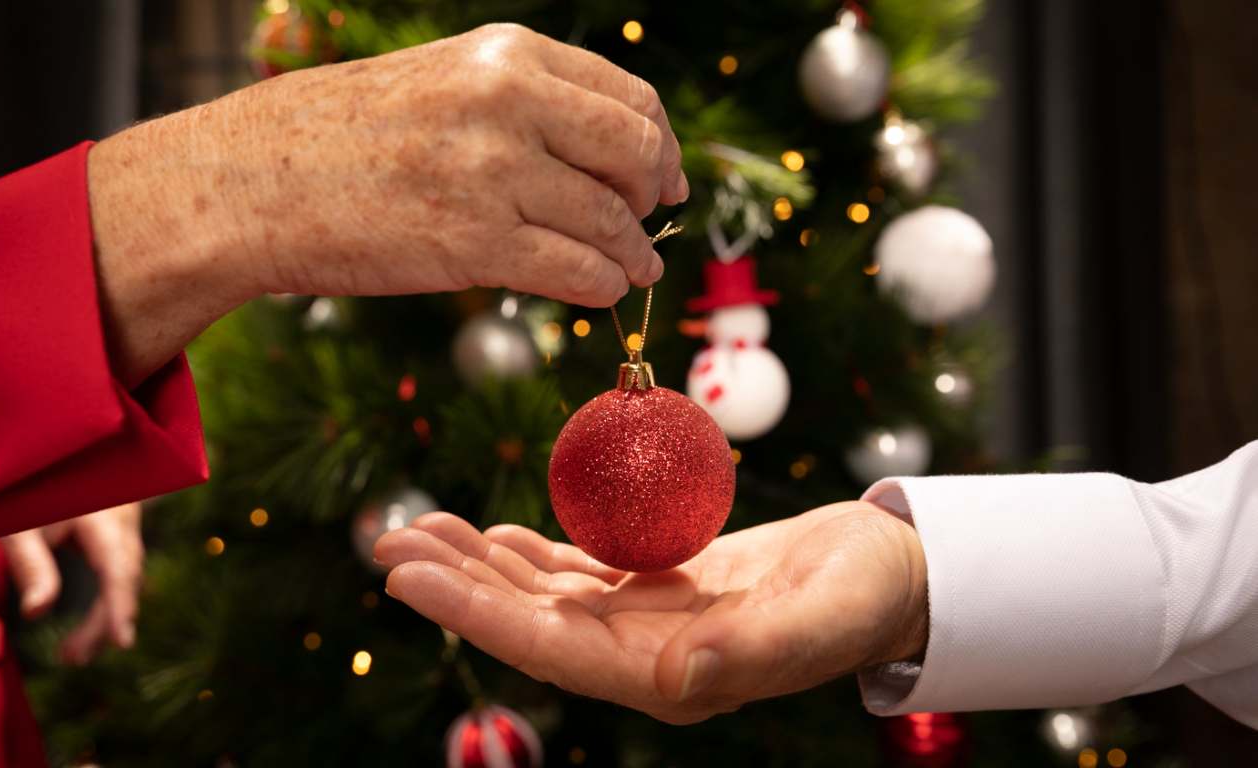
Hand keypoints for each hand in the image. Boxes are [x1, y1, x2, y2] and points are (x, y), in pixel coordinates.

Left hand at [0, 502, 144, 664]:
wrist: (52, 460)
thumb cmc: (28, 491)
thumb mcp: (18, 526)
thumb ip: (30, 566)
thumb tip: (37, 614)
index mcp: (103, 518)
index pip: (118, 568)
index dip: (120, 607)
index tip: (123, 643)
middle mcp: (124, 523)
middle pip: (124, 580)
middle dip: (103, 623)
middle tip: (71, 660)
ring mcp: (125, 530)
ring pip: (124, 581)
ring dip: (103, 619)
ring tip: (71, 655)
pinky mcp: (118, 538)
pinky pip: (119, 576)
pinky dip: (105, 604)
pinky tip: (86, 631)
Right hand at [89, 23, 686, 385]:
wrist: (249, 181)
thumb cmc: (339, 137)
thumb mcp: (440, 83)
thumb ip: (521, 102)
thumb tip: (604, 148)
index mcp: (505, 55)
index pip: (629, 97)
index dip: (660, 145)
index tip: (664, 177)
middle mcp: (509, 102)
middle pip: (636, 152)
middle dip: (653, 196)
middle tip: (648, 223)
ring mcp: (493, 172)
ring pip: (611, 221)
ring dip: (633, 255)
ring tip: (634, 270)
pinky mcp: (475, 244)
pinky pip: (577, 271)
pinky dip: (601, 287)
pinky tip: (600, 293)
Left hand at [376, 503, 927, 723]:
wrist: (892, 572)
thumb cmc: (865, 595)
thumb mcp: (820, 618)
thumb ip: (750, 654)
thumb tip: (672, 684)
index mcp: (666, 678)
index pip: (548, 649)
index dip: (473, 614)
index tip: (407, 576)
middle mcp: (641, 657)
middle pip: (527, 620)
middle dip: (455, 584)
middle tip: (387, 540)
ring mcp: (645, 623)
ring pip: (542, 593)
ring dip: (479, 561)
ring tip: (418, 524)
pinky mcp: (657, 587)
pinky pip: (578, 569)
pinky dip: (530, 549)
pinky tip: (494, 530)